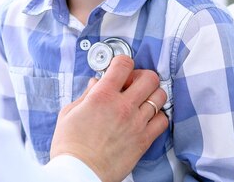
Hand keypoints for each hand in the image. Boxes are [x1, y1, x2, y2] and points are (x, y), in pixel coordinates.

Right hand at [50, 56, 167, 181]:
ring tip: (140, 101)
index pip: (124, 64)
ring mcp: (136, 123)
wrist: (79, 172)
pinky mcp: (144, 140)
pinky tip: (146, 118)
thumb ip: (86, 94)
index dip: (122, 62)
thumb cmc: (70, 145)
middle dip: (141, 76)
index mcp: (102, 95)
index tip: (119, 69)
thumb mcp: (70, 112)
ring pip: (160, 96)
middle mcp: (123, 106)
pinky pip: (163, 120)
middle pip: (149, 77)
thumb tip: (95, 83)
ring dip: (151, 94)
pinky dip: (158, 116)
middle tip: (131, 85)